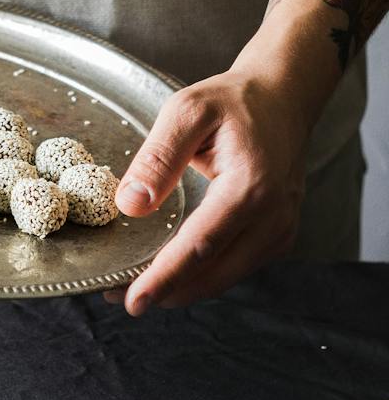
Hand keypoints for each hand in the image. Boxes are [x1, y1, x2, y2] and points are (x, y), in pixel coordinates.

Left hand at [103, 68, 309, 314]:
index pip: (200, 246)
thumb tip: (130, 205)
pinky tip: (171, 270)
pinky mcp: (278, 236)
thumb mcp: (187, 111)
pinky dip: (202, 275)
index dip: (164, 278)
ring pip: (224, 277)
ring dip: (181, 288)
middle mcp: (273, 216)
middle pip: (213, 274)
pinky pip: (236, 267)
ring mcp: (281, 230)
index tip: (133, 301)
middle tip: (116, 295)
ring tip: (135, 285)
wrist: (283, 98)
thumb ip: (158, 158)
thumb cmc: (233, 101)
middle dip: (165, 291)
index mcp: (251, 186)